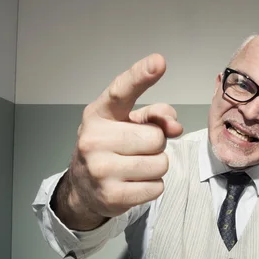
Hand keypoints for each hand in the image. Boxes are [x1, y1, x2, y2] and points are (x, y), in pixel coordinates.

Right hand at [54, 54, 182, 229]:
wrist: (83, 187)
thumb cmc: (112, 147)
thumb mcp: (127, 124)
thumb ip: (155, 115)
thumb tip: (175, 126)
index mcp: (99, 114)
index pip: (121, 91)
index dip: (141, 75)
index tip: (159, 62)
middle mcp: (94, 139)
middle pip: (156, 137)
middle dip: (155, 145)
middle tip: (136, 150)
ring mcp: (100, 169)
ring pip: (160, 164)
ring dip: (156, 167)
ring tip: (135, 167)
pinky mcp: (111, 196)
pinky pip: (157, 187)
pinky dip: (152, 186)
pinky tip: (133, 184)